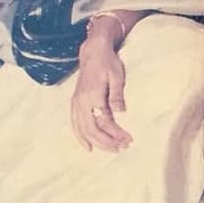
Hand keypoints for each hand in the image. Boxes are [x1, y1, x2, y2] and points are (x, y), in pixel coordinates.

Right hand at [70, 36, 132, 151]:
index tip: (129, 139)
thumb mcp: (117, 76)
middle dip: (107, 142)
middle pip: (92, 130)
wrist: (93, 52)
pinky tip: (88, 146)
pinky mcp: (75, 103)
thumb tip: (121, 112)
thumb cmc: (108, 63)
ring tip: (111, 149)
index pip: (105, 122)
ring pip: (82, 130)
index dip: (116, 133)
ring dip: (97, 142)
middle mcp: (81, 102)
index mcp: (93, 95)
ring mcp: (76, 103)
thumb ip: (117, 95)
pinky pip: (75, 124)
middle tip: (122, 148)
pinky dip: (80, 137)